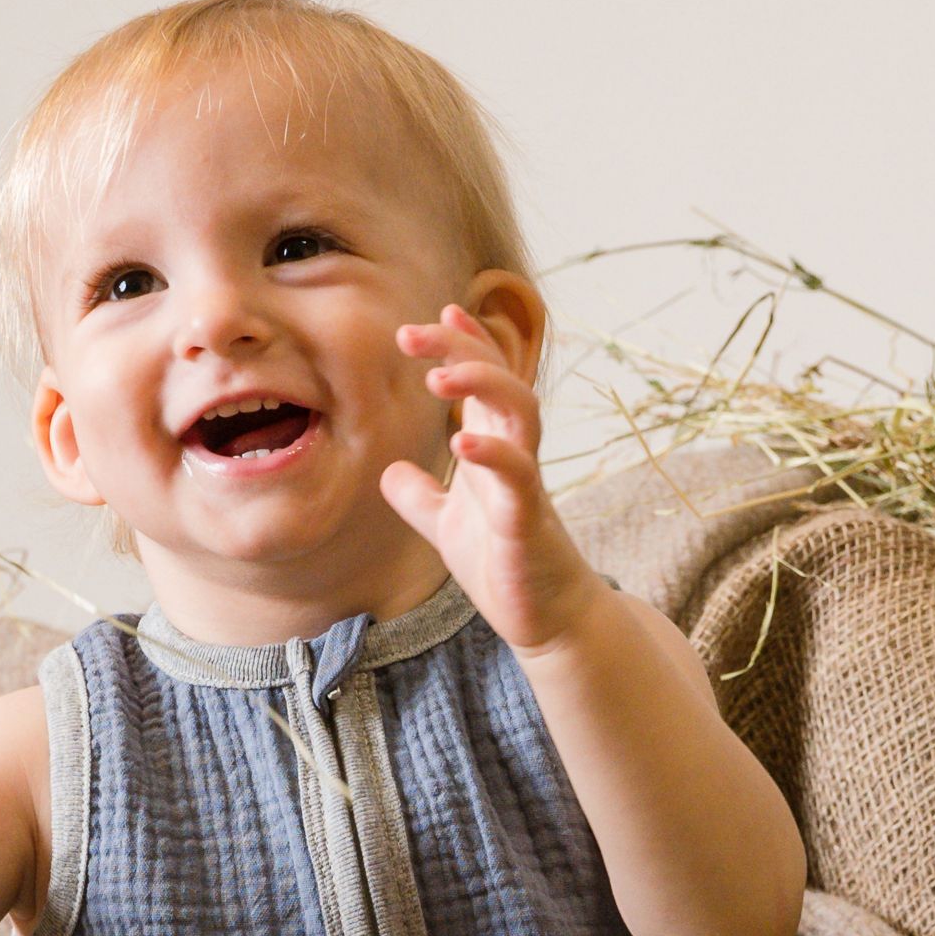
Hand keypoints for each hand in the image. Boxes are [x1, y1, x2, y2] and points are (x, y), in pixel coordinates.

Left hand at [378, 305, 600, 654]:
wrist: (545, 618)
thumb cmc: (502, 566)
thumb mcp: (446, 528)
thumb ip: (420, 497)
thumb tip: (390, 472)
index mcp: (495, 449)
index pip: (484, 379)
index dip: (462, 343)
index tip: (430, 317)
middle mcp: (516, 454)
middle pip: (500, 377)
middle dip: (460, 347)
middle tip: (408, 334)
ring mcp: (526, 484)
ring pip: (521, 409)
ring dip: (483, 382)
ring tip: (438, 374)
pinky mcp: (529, 520)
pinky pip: (518, 475)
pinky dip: (493, 453)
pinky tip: (461, 440)